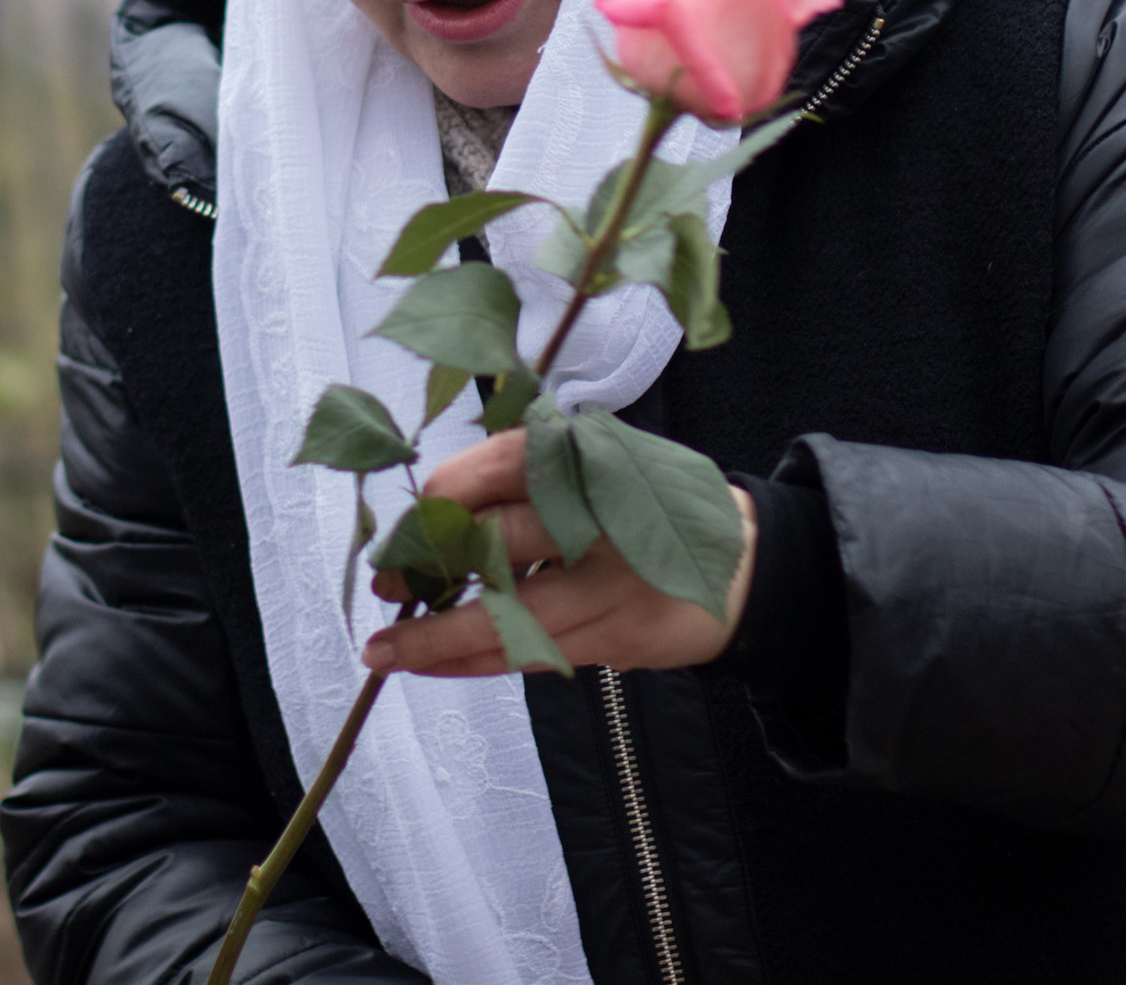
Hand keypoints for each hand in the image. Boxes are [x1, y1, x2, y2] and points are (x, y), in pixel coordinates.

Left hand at [363, 429, 756, 677]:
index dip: (441, 498)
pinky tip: (433, 666)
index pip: (501, 465)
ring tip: (382, 651)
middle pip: (501, 543)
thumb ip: (519, 476)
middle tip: (385, 588)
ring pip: (512, 619)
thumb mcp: (591, 463)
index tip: (400, 527)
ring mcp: (615, 584)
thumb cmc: (638, 506)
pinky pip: (535, 656)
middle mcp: (603, 518)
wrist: (742, 561)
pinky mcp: (622, 638)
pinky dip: (476, 664)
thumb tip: (424, 514)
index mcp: (588, 459)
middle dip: (431, 571)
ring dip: (438, 641)